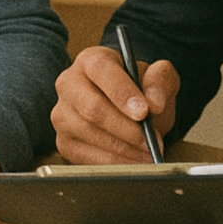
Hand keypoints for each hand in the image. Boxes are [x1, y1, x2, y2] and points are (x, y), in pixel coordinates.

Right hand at [51, 45, 178, 163]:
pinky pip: (87, 157)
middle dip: (126, 128)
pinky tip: (133, 161)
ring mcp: (62, 115)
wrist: (127, 110)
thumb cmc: (139, 90)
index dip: (122, 92)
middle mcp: (69, 84)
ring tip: (148, 154)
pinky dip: (114, 163)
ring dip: (123, 149)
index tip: (144, 112)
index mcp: (91, 60)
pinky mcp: (64, 142)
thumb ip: (160, 80)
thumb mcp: (157, 77)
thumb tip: (154, 103)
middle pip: (92, 108)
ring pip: (89, 135)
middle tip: (151, 141)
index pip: (101, 71)